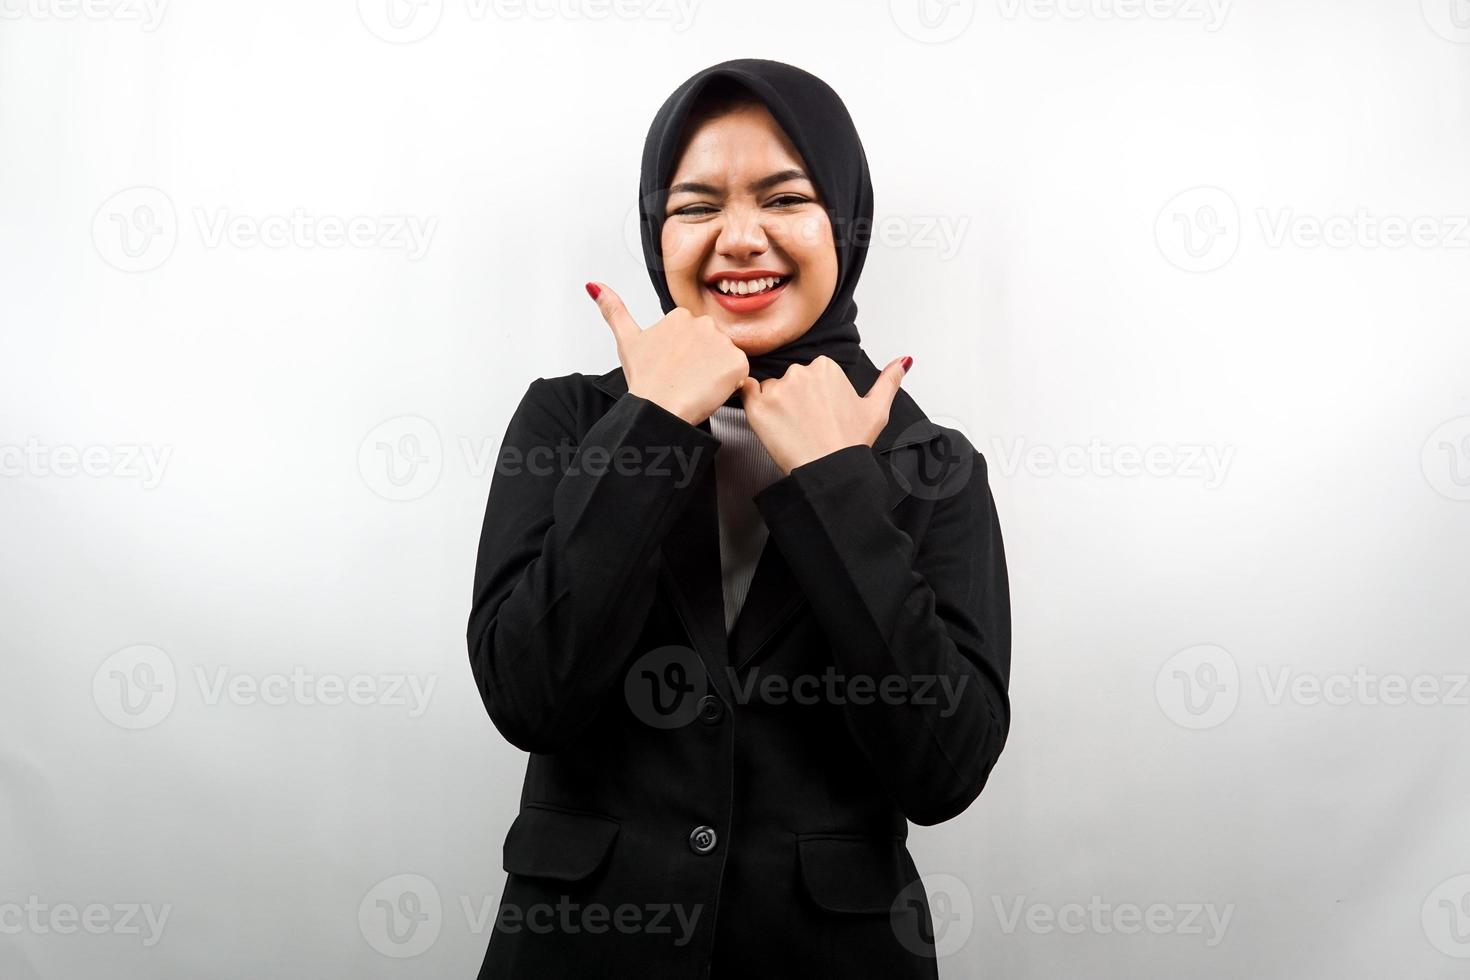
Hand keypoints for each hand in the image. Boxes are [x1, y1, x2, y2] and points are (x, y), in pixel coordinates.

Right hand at [588, 281, 748, 425]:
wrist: (658, 408)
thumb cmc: (644, 380)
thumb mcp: (626, 340)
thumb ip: (613, 309)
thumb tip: (594, 285)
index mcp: (680, 316)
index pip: (694, 337)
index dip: (686, 357)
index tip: (674, 368)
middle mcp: (704, 323)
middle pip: (712, 346)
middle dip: (703, 363)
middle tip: (684, 379)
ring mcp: (723, 342)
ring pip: (726, 359)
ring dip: (716, 374)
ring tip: (695, 386)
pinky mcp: (739, 363)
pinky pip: (741, 374)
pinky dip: (731, 385)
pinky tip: (711, 390)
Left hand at [738, 355, 910, 474]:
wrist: (829, 472)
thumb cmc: (849, 445)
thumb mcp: (877, 409)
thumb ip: (889, 380)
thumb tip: (904, 361)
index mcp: (826, 367)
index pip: (810, 374)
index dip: (812, 397)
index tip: (819, 414)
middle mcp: (801, 372)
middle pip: (789, 380)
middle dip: (794, 399)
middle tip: (806, 425)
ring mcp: (777, 388)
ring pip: (769, 389)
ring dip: (775, 405)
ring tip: (791, 430)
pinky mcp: (757, 406)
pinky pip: (745, 393)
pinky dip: (751, 404)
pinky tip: (767, 421)